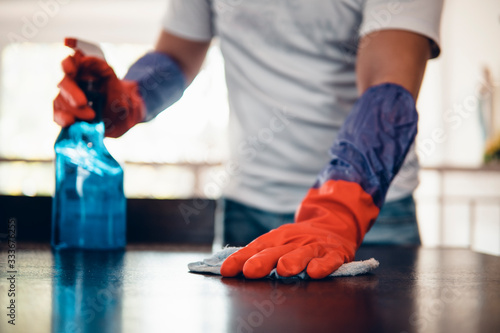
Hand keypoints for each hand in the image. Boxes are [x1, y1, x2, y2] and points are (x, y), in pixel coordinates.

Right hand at [53, 50, 144, 137]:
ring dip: (71, 109)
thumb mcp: (111, 77)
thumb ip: (100, 66)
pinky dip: (62, 118)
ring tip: (90, 116)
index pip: (67, 61)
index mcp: (78, 68)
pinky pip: (57, 114)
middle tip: (82, 103)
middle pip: (61, 83)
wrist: (118, 113)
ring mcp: (63, 97)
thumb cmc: (113, 91)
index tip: (70, 71)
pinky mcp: (62, 112)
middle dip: (70, 93)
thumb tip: (85, 60)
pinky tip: (70, 122)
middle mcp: (68, 81)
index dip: (66, 65)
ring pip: (58, 99)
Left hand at [220, 180, 378, 278]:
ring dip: (293, 261)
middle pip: (277, 251)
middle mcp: (294, 240)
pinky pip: (329, 260)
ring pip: (303, 253)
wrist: (335, 224)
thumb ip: (258, 255)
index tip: (226, 270)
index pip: (257, 246)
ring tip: (284, 269)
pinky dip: (322, 265)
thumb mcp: (279, 242)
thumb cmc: (299, 240)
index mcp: (278, 237)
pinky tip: (314, 272)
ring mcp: (315, 246)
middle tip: (250, 271)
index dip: (241, 258)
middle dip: (263, 260)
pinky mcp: (334, 253)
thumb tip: (227, 268)